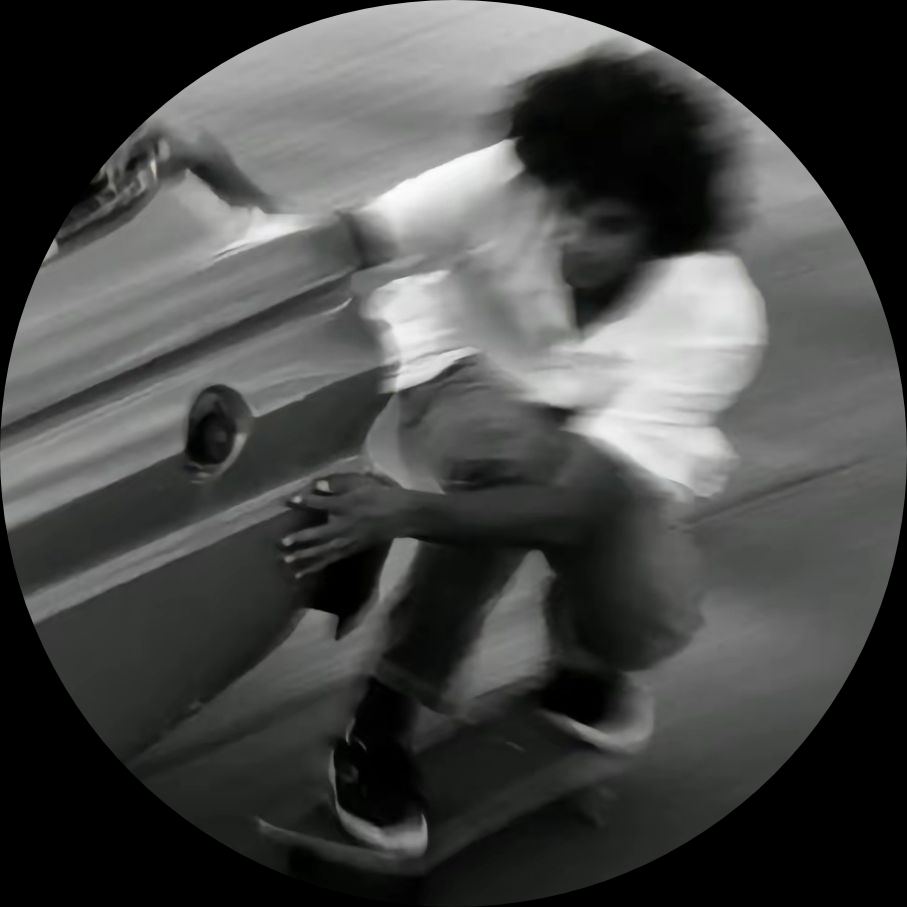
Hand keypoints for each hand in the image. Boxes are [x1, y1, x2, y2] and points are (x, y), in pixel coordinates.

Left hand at [278, 474, 411, 579]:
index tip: (288, 500)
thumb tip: (318, 485)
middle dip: (299, 539)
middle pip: (317, 535)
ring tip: (287, 563)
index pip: (319, 504)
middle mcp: (344, 527)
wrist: (402, 516)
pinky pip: (330, 559)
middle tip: (281, 544)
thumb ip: (339, 485)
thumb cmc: (382, 496)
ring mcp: (347, 542)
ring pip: (322, 552)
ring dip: (304, 558)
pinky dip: (317, 565)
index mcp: (346, 507)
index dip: (303, 501)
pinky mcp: (350, 550)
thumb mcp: (362, 484)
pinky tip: (304, 571)